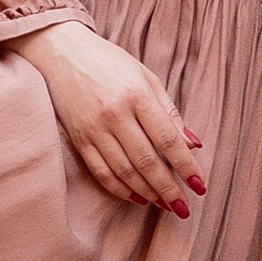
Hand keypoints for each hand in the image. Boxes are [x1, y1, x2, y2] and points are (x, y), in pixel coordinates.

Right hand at [23, 19, 205, 216]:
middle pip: (147, 161)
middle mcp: (115, 114)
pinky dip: (120, 189)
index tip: (200, 186)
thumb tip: (193, 144)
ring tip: (165, 205)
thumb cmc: (110, 63)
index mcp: (137, 95)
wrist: (62, 52)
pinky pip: (101, 171)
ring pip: (125, 171)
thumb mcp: (146, 77)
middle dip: (169, 189)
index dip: (186, 166)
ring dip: (148, 193)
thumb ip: (169, 111)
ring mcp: (94, 128)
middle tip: (184, 208)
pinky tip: (137, 197)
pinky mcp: (78, 139)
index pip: (168, 139)